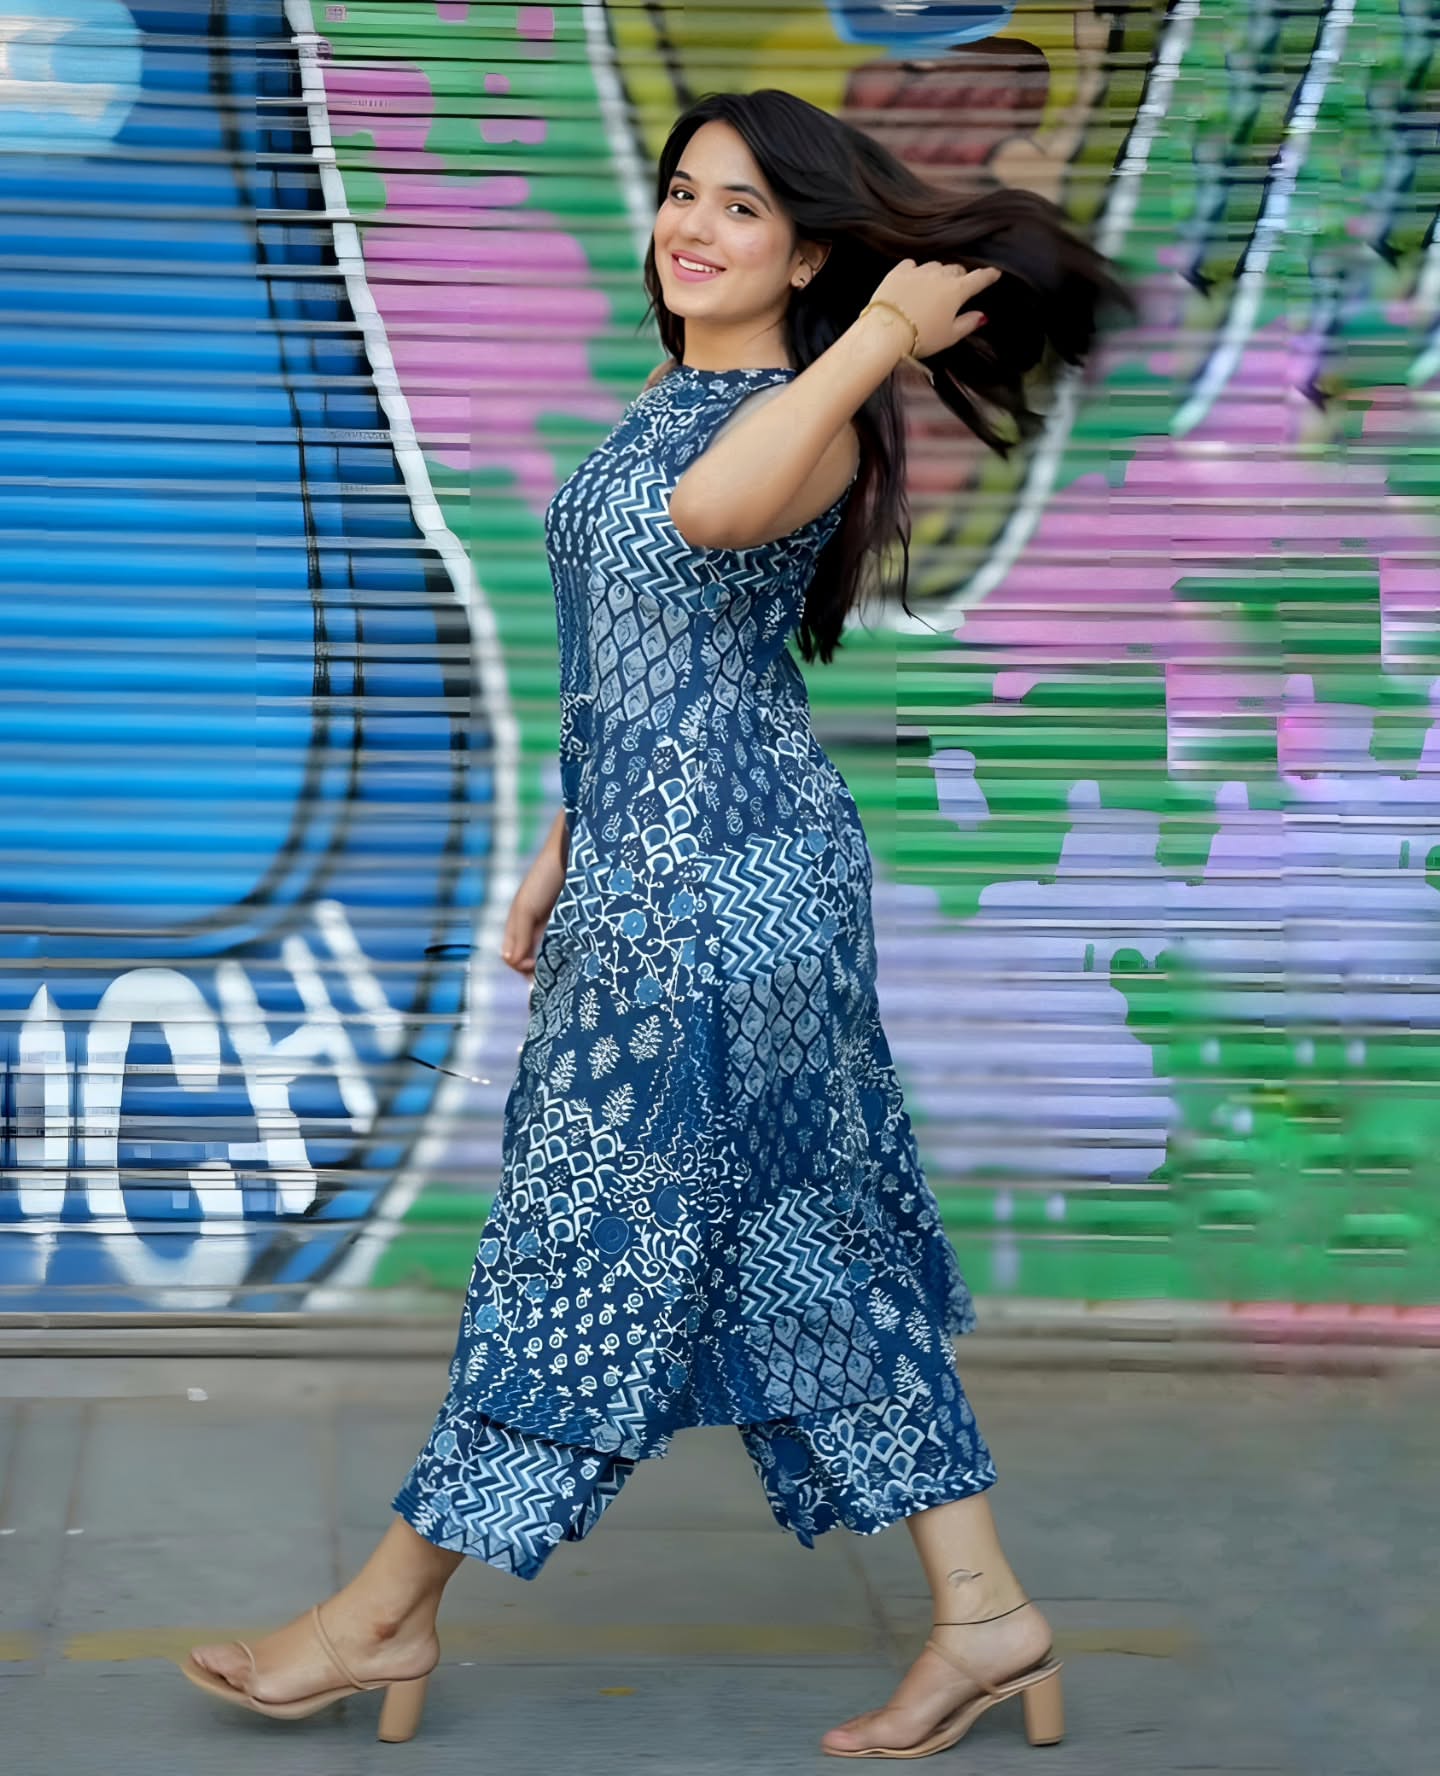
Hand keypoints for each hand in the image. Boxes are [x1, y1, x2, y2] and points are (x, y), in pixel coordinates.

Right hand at [500, 842, 564, 975]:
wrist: (573, 855)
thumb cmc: (545, 878)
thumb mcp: (527, 907)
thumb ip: (519, 935)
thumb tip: (510, 961)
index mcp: (518, 925)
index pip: (513, 957)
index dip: (520, 967)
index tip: (535, 967)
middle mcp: (534, 928)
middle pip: (530, 959)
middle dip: (536, 972)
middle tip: (549, 982)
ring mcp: (553, 926)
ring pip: (548, 955)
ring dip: (552, 965)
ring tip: (563, 975)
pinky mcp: (571, 924)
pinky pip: (565, 946)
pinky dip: (567, 955)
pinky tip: (575, 961)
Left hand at [866, 260, 1001, 359]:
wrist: (886, 332)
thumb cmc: (921, 338)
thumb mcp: (949, 336)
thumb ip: (968, 324)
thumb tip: (982, 317)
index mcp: (956, 291)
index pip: (978, 279)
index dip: (988, 276)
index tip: (994, 273)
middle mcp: (939, 275)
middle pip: (956, 270)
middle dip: (959, 277)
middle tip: (956, 290)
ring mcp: (918, 271)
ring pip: (935, 266)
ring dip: (937, 274)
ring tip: (932, 289)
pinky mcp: (898, 272)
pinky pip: (912, 265)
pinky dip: (915, 271)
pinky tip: (913, 281)